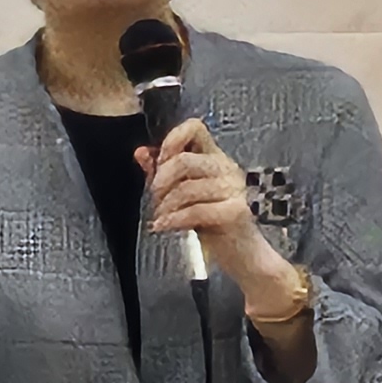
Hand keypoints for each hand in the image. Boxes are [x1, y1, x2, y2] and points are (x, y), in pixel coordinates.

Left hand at [141, 119, 301, 305]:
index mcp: (215, 157)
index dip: (172, 140)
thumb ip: (162, 171)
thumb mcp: (181, 194)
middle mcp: (228, 168)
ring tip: (161, 217)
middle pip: (184, 160)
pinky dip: (173, 220)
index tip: (158, 162)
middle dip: (160, 182)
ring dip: (165, 206)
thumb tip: (140, 152)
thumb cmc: (211, 222)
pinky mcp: (237, 211)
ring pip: (186, 188)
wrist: (241, 254)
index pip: (195, 128)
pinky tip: (163, 227)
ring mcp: (235, 189)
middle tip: (155, 200)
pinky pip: (195, 211)